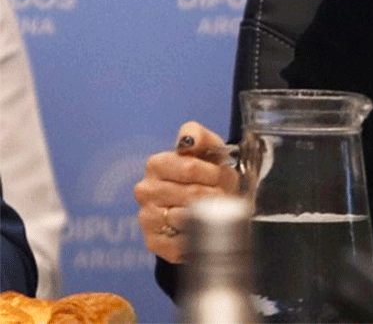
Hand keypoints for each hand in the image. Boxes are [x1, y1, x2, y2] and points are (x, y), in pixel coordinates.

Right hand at [133, 121, 239, 262]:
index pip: (190, 168)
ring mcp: (147, 217)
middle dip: (216, 194)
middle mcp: (146, 191)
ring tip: (215, 209)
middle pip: (192, 194)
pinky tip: (202, 227)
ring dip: (210, 215)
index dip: (213, 173)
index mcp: (157, 164)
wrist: (206, 203)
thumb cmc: (206, 173)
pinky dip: (199, 235)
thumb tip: (188, 141)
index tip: (220, 176)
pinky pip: (183, 241)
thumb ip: (198, 135)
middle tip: (222, 194)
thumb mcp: (208, 147)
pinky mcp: (154, 241)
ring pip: (189, 218)